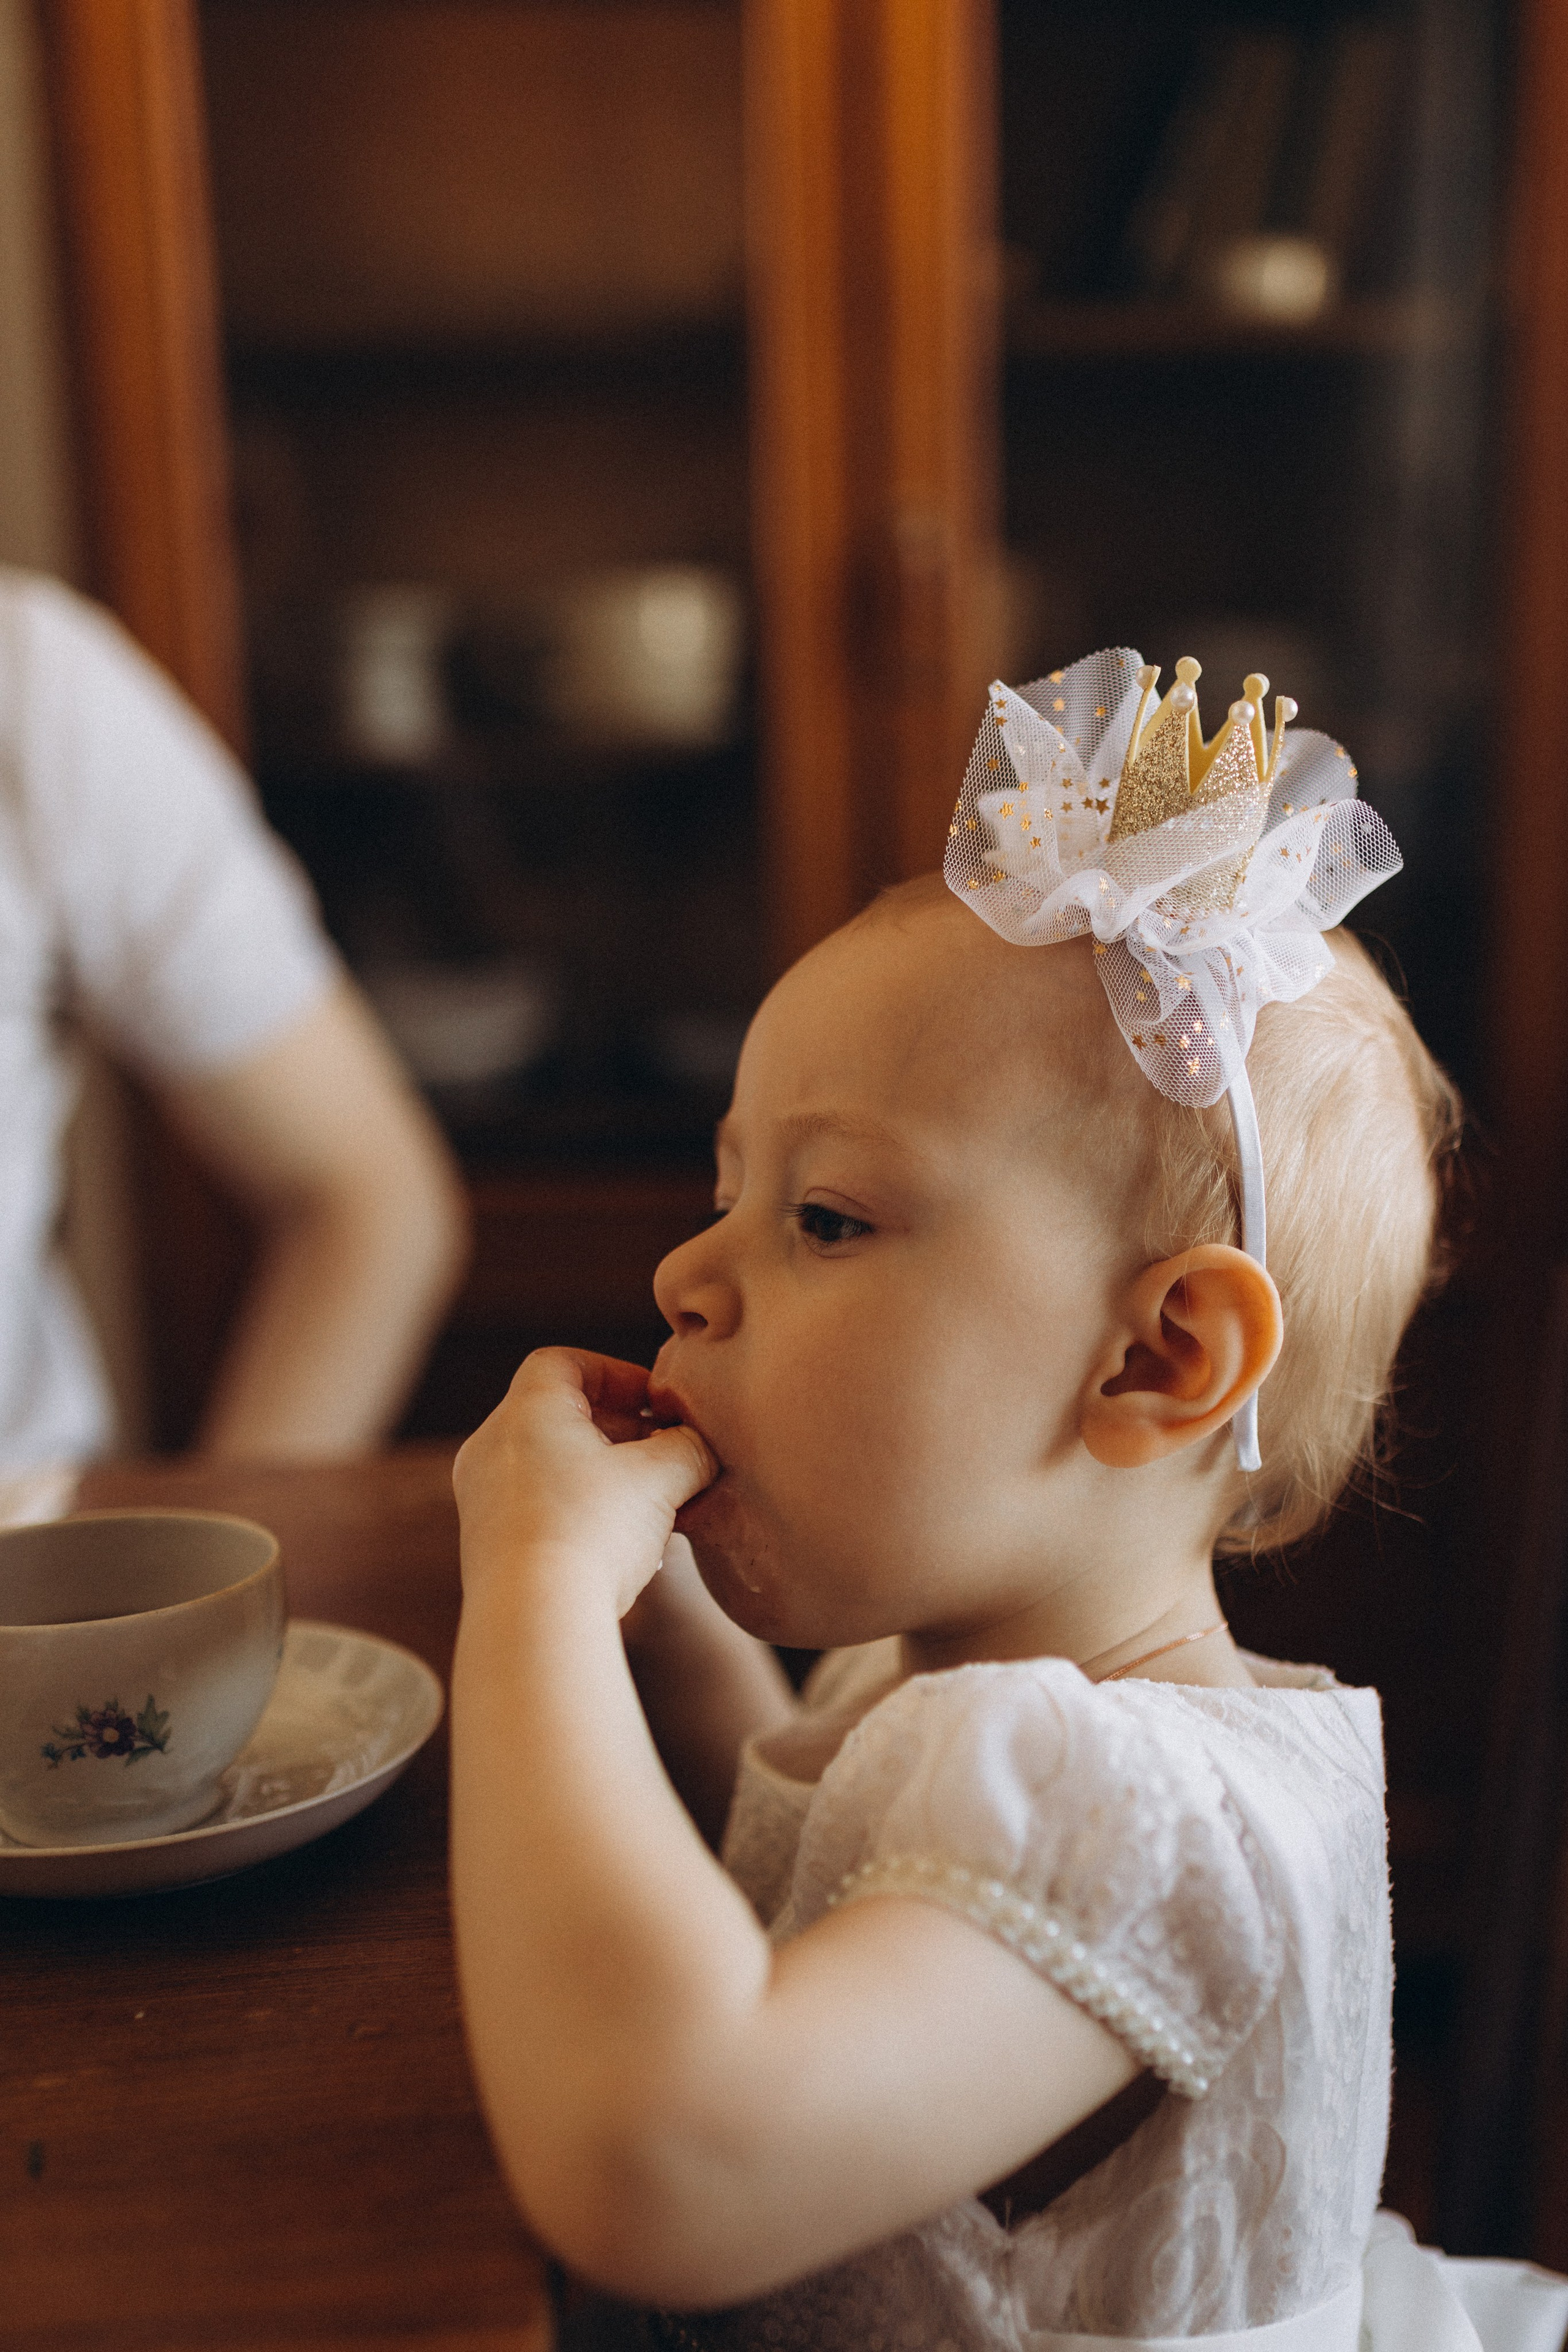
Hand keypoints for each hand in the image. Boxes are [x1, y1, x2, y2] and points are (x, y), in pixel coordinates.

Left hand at [454, 1349, 716, 1616]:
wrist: (533, 1619)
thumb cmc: (592, 1533)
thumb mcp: (662, 1479)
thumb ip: (688, 1448)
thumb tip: (697, 1446)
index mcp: (526, 1412)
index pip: (563, 1363)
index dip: (616, 1373)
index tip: (656, 1404)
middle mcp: (492, 1447)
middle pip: (559, 1416)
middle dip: (621, 1431)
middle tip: (666, 1453)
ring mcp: (482, 1499)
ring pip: (551, 1466)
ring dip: (604, 1476)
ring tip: (652, 1505)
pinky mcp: (485, 1546)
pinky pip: (537, 1508)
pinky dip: (579, 1511)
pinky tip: (621, 1546)